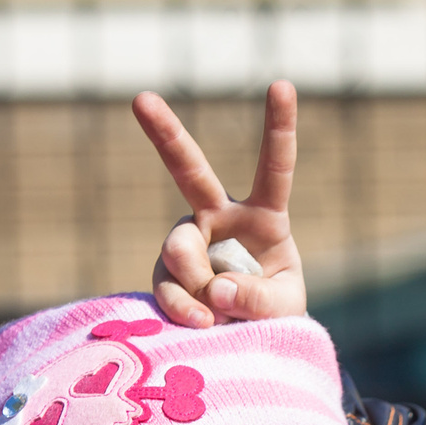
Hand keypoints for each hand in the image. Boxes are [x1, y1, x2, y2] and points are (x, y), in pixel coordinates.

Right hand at [132, 83, 307, 327]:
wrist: (246, 340)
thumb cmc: (275, 315)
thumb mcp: (284, 310)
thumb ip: (258, 299)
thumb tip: (215, 288)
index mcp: (263, 216)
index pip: (274, 168)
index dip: (278, 128)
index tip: (282, 85)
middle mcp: (218, 218)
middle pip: (189, 170)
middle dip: (165, 133)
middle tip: (141, 98)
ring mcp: (188, 243)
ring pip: (180, 249)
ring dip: (198, 285)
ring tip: (218, 317)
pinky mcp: (166, 273)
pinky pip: (169, 288)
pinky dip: (184, 310)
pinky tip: (202, 323)